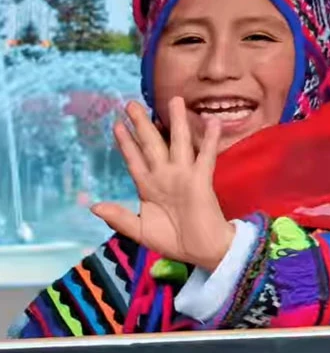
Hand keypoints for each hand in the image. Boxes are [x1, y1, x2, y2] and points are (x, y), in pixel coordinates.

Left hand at [92, 98, 233, 270]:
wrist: (202, 252)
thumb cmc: (174, 241)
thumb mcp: (140, 230)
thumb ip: (119, 217)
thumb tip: (93, 206)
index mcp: (149, 187)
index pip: (135, 159)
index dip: (125, 143)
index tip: (117, 124)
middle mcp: (165, 176)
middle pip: (152, 144)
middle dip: (142, 124)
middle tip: (131, 103)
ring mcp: (184, 175)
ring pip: (178, 143)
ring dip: (176, 122)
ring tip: (174, 100)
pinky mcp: (201, 180)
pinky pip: (205, 156)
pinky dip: (209, 139)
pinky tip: (212, 122)